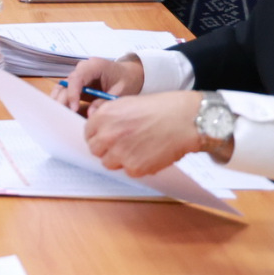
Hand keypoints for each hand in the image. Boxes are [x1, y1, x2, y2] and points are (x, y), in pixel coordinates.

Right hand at [51, 56, 145, 110]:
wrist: (129, 74)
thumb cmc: (126, 80)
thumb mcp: (120, 92)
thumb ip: (104, 102)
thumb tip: (90, 115)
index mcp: (94, 66)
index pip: (77, 78)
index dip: (73, 93)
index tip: (74, 108)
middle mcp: (82, 68)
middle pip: (66, 84)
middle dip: (63, 100)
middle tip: (64, 116)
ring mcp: (79, 76)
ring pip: (63, 87)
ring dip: (60, 101)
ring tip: (61, 116)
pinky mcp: (77, 84)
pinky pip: (66, 92)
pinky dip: (63, 101)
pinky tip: (64, 113)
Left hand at [84, 91, 203, 176]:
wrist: (185, 120)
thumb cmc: (162, 108)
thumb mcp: (129, 102)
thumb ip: (110, 115)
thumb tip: (97, 124)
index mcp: (104, 116)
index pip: (88, 133)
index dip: (99, 136)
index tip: (107, 138)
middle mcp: (108, 134)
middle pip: (95, 150)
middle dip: (106, 149)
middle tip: (123, 145)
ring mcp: (119, 152)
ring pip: (109, 163)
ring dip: (120, 159)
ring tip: (139, 149)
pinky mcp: (133, 167)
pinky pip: (128, 172)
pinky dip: (138, 167)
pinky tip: (150, 154)